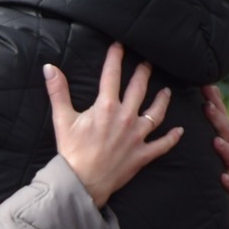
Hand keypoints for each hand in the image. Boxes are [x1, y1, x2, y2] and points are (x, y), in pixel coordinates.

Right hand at [44, 43, 181, 208]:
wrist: (82, 183)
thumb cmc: (71, 152)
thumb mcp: (62, 120)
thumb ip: (58, 92)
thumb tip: (49, 68)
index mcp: (106, 107)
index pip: (112, 75)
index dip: (116, 57)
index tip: (120, 45)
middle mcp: (126, 117)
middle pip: (139, 89)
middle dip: (143, 73)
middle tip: (147, 64)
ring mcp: (137, 136)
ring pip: (156, 113)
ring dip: (162, 100)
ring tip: (166, 92)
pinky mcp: (142, 154)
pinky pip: (162, 144)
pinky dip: (172, 138)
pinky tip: (179, 131)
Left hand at [205, 85, 228, 225]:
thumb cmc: (222, 171)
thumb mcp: (215, 150)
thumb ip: (206, 131)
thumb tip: (194, 108)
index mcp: (226, 140)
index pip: (220, 117)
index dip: (214, 101)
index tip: (204, 85)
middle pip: (227, 131)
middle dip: (218, 118)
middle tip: (207, 106)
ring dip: (225, 148)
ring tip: (216, 141)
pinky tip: (223, 178)